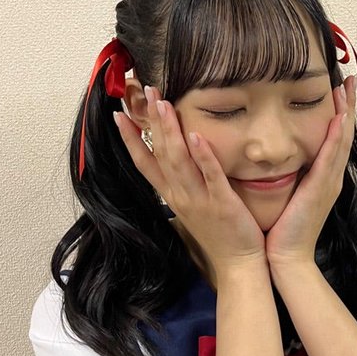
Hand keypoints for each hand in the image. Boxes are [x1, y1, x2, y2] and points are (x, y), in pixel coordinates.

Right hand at [113, 85, 267, 269]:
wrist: (238, 263)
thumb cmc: (219, 233)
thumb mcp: (193, 206)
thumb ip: (184, 182)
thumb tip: (180, 159)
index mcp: (172, 195)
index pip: (145, 163)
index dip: (130, 139)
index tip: (118, 115)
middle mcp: (180, 195)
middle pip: (159, 154)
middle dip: (150, 121)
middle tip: (144, 91)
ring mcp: (199, 199)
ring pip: (178, 161)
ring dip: (169, 131)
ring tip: (162, 103)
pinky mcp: (222, 203)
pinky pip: (210, 176)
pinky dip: (202, 155)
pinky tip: (196, 134)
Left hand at [264, 74, 356, 269]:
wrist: (287, 256)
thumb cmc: (284, 229)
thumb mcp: (290, 194)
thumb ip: (292, 175)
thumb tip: (284, 157)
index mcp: (324, 177)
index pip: (334, 138)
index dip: (339, 113)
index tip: (339, 89)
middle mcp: (331, 177)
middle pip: (343, 134)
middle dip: (348, 105)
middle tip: (351, 79)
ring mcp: (329, 182)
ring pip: (340, 141)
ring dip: (345, 113)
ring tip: (346, 88)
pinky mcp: (321, 189)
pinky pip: (330, 158)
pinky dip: (336, 137)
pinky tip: (338, 119)